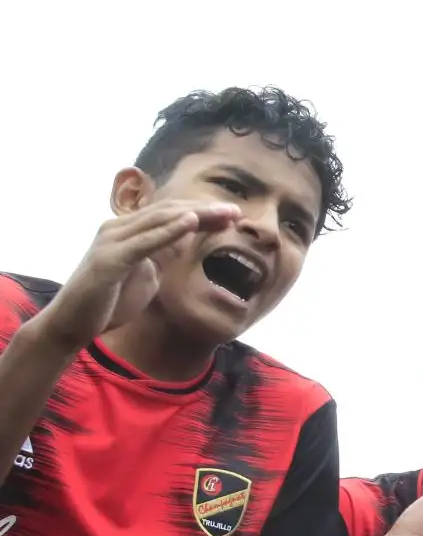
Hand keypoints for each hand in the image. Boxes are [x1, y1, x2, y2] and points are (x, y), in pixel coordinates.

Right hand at [36, 200, 240, 350]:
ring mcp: (112, 241)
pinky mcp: (109, 259)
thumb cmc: (109, 302)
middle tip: (236, 211)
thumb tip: (182, 248)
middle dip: (204, 210)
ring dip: (195, 215)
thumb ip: (161, 257)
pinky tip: (191, 223)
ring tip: (223, 213)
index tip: (232, 215)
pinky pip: (145, 242)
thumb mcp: (144, 276)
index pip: (169, 215)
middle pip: (167, 212)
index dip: (201, 213)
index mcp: (127, 232)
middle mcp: (118, 229)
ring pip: (159, 221)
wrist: (73, 324)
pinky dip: (169, 231)